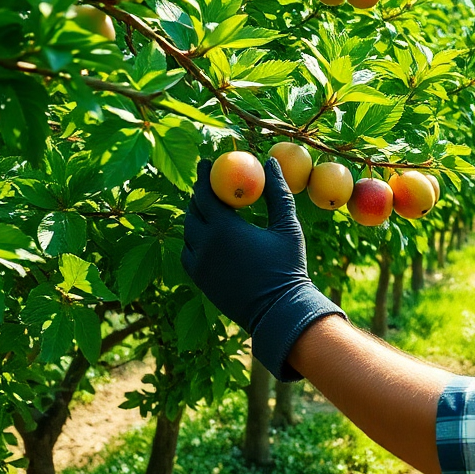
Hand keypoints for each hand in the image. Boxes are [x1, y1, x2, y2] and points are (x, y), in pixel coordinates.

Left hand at [181, 156, 344, 379]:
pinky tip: (205, 236)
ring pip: (187, 233)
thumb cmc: (287, 266)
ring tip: (207, 208)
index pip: (204, 193)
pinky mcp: (199, 280)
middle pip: (192, 211)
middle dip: (198, 195)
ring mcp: (199, 265)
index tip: (206, 163)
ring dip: (195, 217)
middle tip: (208, 185)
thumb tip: (270, 162)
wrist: (279, 311)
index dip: (204, 176)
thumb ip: (277, 193)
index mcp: (224, 229)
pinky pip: (187, 254)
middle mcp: (205, 245)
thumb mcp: (287, 227)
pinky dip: (193, 240)